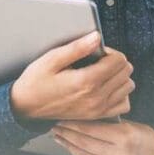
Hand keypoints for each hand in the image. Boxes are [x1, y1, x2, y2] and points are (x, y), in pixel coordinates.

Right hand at [10, 32, 134, 121]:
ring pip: (127, 87)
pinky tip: (107, 88)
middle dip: (116, 62)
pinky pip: (123, 105)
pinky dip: (120, 94)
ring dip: (119, 77)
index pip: (118, 61)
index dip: (110, 51)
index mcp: (86, 81)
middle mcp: (96, 97)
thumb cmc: (36, 82)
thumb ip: (77, 48)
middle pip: (126, 72)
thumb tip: (97, 37)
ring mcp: (97, 109)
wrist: (25, 107)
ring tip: (103, 73)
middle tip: (99, 60)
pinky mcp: (96, 116)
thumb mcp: (51, 59)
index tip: (97, 51)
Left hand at [52, 120, 153, 154]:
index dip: (73, 125)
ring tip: (61, 140)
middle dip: (68, 135)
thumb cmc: (143, 138)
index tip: (61, 120)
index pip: (91, 130)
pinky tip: (75, 152)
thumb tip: (77, 120)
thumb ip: (106, 125)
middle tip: (56, 129)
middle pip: (86, 145)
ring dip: (71, 148)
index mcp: (125, 137)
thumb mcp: (129, 125)